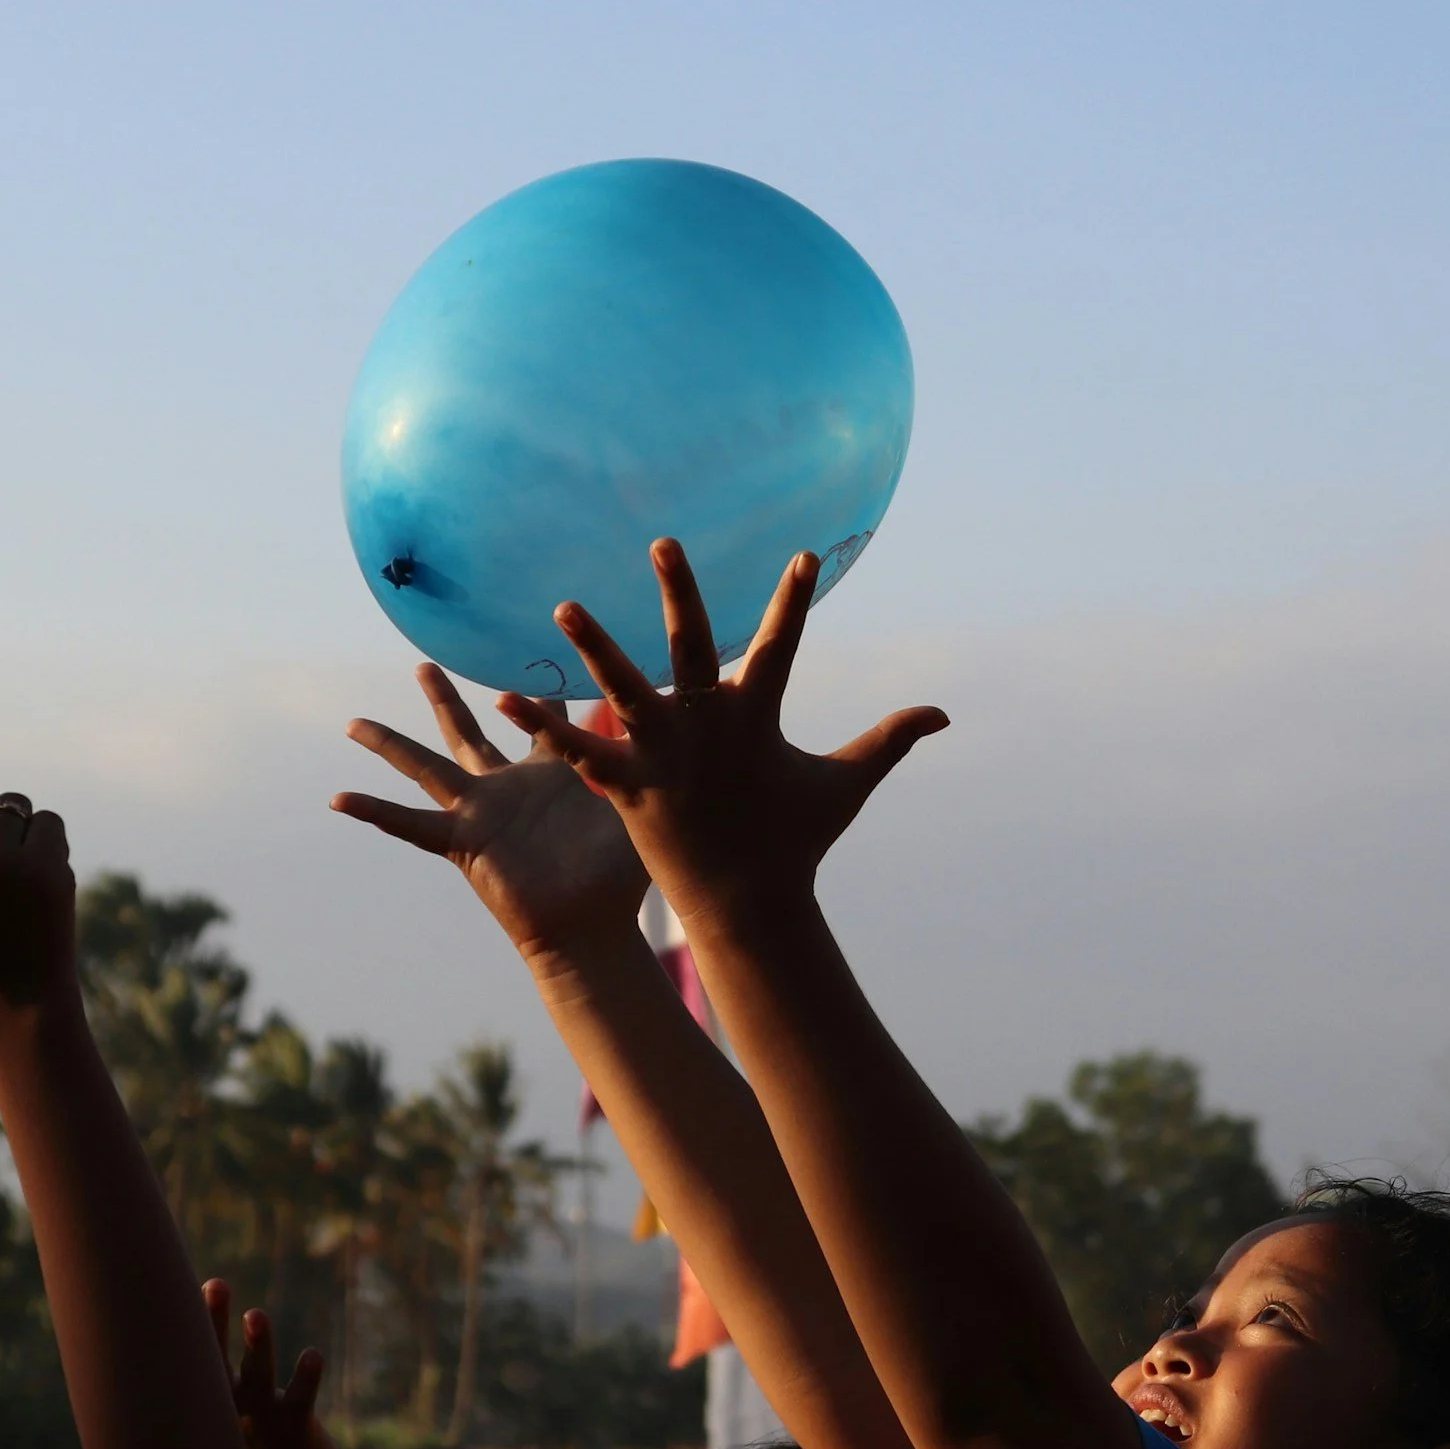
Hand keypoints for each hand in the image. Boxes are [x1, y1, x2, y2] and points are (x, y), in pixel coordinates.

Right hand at [204, 1278, 340, 1448]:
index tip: (177, 1283)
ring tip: (256, 1314)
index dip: (190, 1320)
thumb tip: (196, 1359)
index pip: (197, 1357)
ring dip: (258, 1345)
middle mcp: (233, 1407)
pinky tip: (312, 1354)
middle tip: (214, 1283)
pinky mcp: (297, 1428)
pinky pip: (301, 1398)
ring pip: (258, 1375)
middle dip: (215, 1320)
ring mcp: (263, 1417)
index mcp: (213, 1405)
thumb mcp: (230, 1427)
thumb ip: (218, 1392)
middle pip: (218, 1357)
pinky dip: (306, 1376)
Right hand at [330, 663, 650, 958]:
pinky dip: (377, 813)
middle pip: (467, 731)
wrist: (594, 926)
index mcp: (548, 773)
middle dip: (445, 699)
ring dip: (390, 744)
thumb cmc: (621, 874)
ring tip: (353, 722)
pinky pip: (412, 825)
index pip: (539, 718)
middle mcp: (506, 789)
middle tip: (423, 663)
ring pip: (425, 767)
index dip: (538, 691)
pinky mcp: (463, 844)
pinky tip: (339, 798)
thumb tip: (679, 718)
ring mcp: (479, 814)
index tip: (534, 652)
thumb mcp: (632, 801)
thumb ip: (639, 756)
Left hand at [493, 540, 946, 924]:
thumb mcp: (844, 784)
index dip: (794, 600)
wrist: (748, 906)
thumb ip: (889, 740)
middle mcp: (707, 726)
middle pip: (692, 646)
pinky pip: (579, 750)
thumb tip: (944, 714)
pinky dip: (544, 726)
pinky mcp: (628, 787)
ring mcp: (665, 755)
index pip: (781, 643)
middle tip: (663, 542)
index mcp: (755, 716)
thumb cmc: (794, 840)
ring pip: (624, 689)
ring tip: (563, 605)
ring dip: (594, 647)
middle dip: (680, 593)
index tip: (804, 554)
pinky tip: (505, 696)